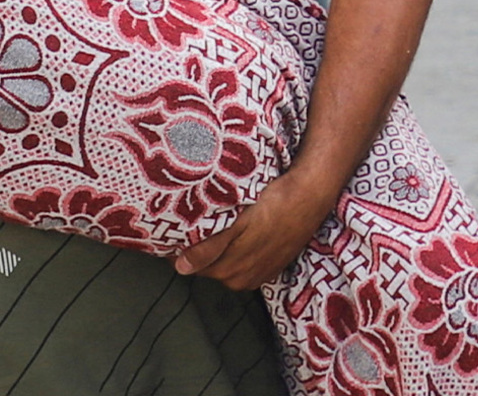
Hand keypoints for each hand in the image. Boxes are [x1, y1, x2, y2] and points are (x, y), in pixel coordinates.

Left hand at [173, 166, 336, 290]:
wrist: (308, 198)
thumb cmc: (272, 206)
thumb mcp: (238, 224)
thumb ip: (209, 248)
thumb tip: (182, 267)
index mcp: (232, 272)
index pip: (191, 266)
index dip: (178, 248)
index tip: (169, 230)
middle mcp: (243, 279)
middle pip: (206, 266)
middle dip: (193, 248)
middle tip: (183, 223)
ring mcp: (257, 273)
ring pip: (222, 263)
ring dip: (213, 248)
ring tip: (206, 224)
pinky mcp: (269, 264)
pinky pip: (240, 261)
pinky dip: (232, 249)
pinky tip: (232, 231)